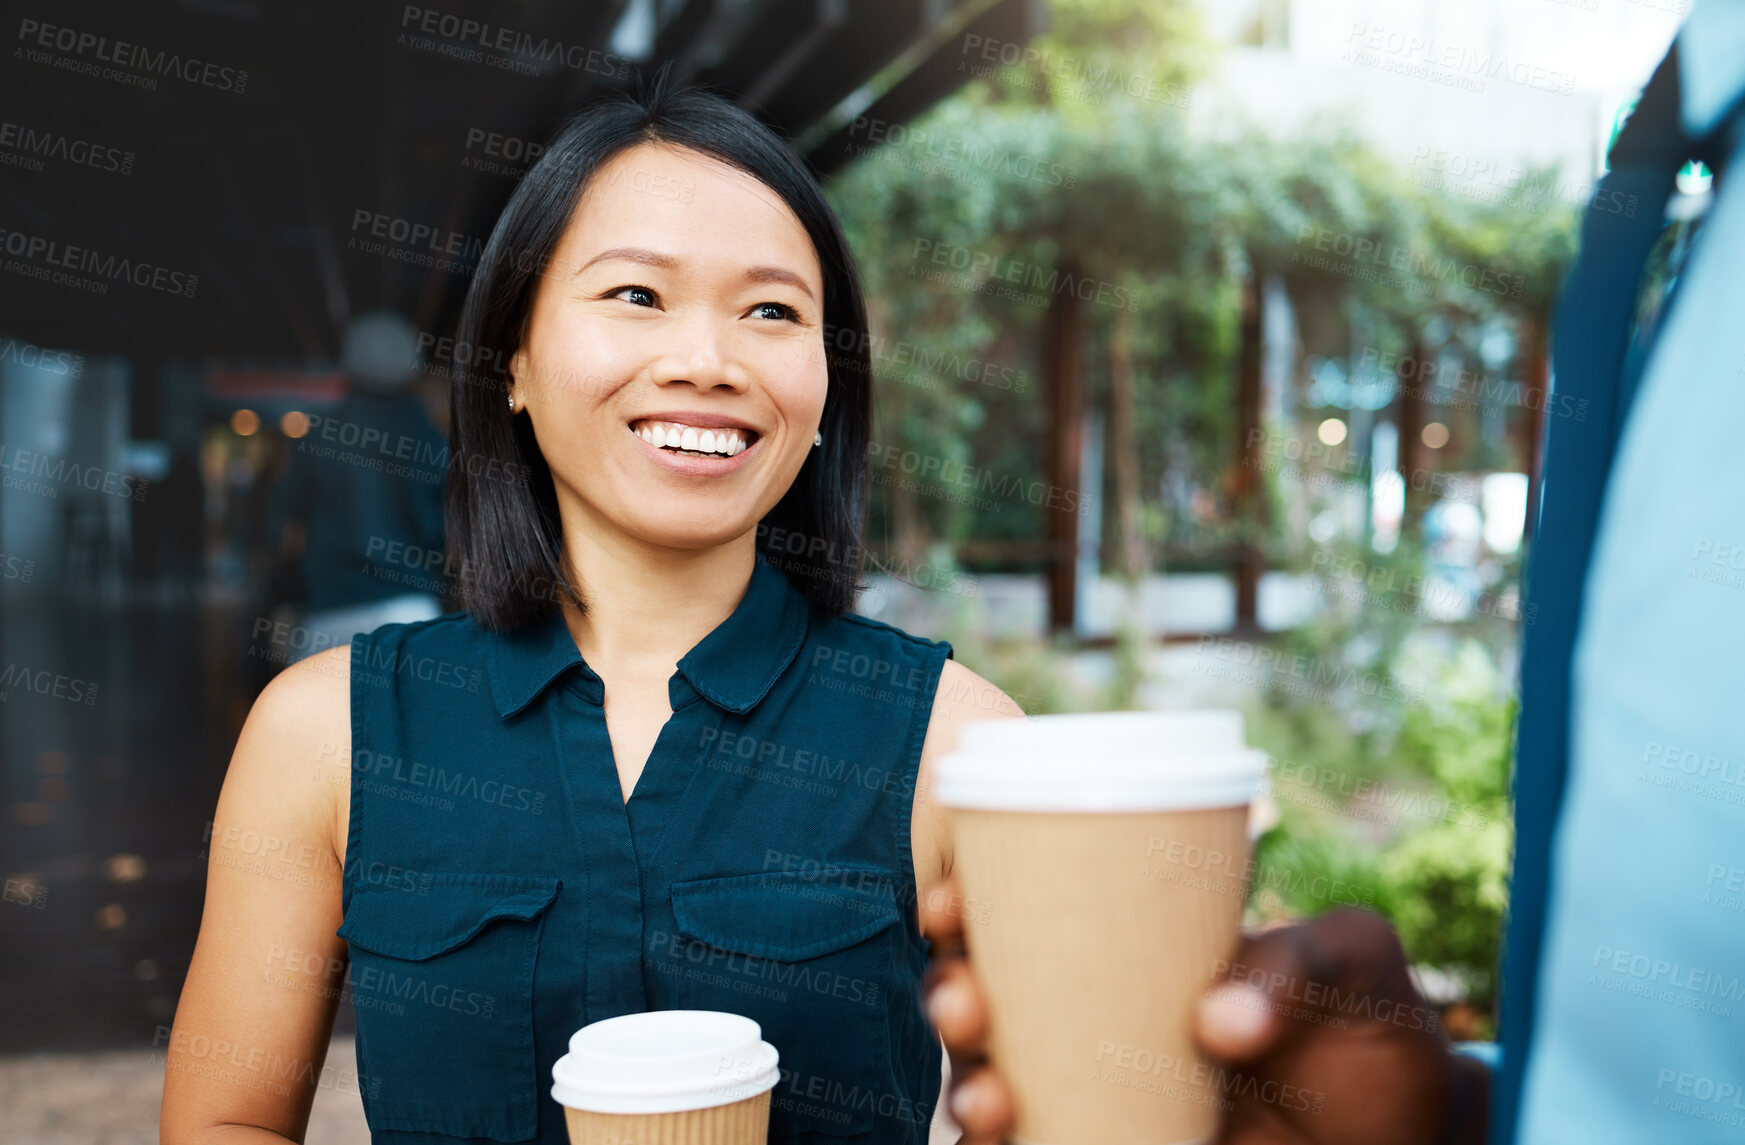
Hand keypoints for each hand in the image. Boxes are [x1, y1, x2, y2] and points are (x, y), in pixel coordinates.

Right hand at [922, 883, 1487, 1144]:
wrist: (1406, 1139)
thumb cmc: (1373, 1026)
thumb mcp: (1355, 964)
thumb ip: (1301, 963)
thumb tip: (1215, 1021)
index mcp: (1132, 947)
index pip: (1024, 912)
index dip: (963, 904)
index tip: (945, 904)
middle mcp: (1097, 1019)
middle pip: (988, 1001)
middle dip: (950, 997)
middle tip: (964, 1005)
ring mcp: (1102, 1096)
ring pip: (997, 1084)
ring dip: (968, 1089)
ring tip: (992, 1101)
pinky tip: (1009, 1142)